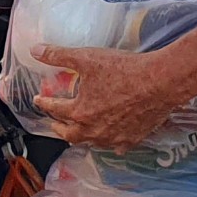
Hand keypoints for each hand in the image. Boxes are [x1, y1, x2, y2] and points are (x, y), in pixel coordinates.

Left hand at [29, 44, 196, 149]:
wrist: (161, 82)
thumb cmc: (125, 70)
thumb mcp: (87, 58)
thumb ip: (59, 55)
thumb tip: (36, 50)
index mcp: (80, 112)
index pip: (55, 109)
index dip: (44, 103)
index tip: (39, 99)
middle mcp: (94, 130)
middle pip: (70, 134)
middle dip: (59, 128)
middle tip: (54, 124)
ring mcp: (114, 137)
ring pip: (92, 142)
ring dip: (83, 137)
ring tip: (80, 133)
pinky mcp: (133, 138)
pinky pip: (117, 146)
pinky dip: (111, 143)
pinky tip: (112, 141)